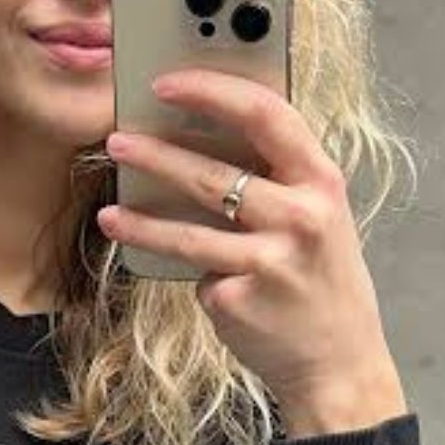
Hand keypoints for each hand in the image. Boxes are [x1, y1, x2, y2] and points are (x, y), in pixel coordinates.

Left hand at [98, 68, 403, 415]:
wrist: (337, 363)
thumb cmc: (317, 279)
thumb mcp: (316, 216)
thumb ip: (276, 177)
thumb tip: (199, 136)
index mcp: (322, 180)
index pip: (266, 114)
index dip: (211, 90)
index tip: (165, 82)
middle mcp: (302, 216)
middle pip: (215, 173)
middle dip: (157, 154)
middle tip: (116, 139)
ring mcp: (270, 261)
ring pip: (188, 231)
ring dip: (139, 219)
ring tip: (107, 209)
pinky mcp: (240, 299)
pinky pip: (194, 273)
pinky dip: (175, 266)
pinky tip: (155, 259)